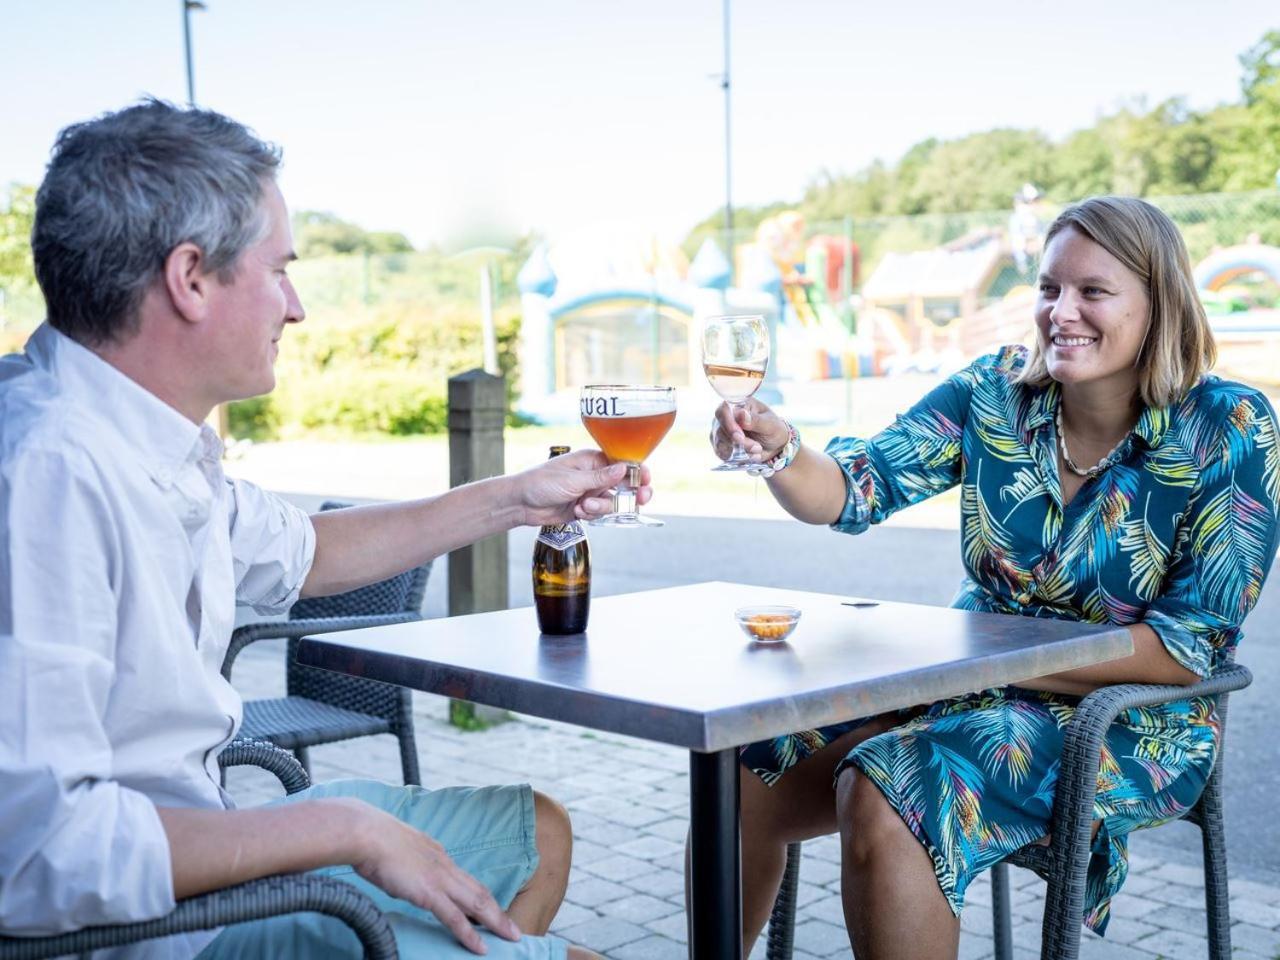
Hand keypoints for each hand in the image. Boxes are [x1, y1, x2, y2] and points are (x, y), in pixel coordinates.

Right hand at [346, 800, 518, 953]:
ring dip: (496, 922)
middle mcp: (444, 865)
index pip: (465, 879)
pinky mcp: (429, 893)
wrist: (367, 833)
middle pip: (479, 891)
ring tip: (511, 937)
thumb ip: (406, 862)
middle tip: (512, 928)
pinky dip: (470, 934)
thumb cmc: (372, 840)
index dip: (479, 895)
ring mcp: (440, 879)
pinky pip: (455, 918)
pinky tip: (481, 948)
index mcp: (437, 854)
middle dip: (498, 911)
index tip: (490, 909)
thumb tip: (401, 873)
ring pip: (477, 904)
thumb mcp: (397, 849)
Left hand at [515, 448, 652, 524]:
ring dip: (602, 508)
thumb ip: (601, 477)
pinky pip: (600, 514)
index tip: (646, 481)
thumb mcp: (574, 479)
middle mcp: (595, 475)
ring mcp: (591, 492)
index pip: (624, 463)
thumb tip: (626, 468)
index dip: (638, 472)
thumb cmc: (542, 482)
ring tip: (583, 507)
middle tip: (639, 501)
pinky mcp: (585, 508)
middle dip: (631, 494)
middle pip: (625, 485)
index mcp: (593, 460)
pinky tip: (576, 512)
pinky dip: (591, 515)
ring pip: (613, 503)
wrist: (521, 503)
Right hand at [710, 398, 789, 463]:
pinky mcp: (721, 445)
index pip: (723, 411)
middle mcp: (726, 416)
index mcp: (738, 405)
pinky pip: (723, 453)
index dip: (728, 424)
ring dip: (741, 450)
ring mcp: (721, 431)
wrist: (774, 446)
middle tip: (757, 447)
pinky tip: (750, 455)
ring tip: (758, 449)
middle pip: (721, 430)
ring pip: (722, 444)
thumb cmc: (773, 429)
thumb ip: (756, 420)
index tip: (739, 436)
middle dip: (740, 442)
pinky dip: (737, 457)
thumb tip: (740, 414)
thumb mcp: (770, 424)